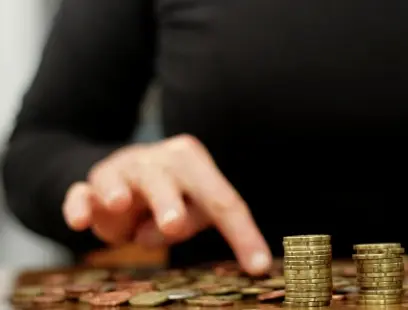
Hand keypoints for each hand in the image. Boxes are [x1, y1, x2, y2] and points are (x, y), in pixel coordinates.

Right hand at [62, 134, 270, 274]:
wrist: (123, 180)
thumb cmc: (171, 196)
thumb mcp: (192, 208)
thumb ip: (194, 219)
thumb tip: (182, 231)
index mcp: (192, 162)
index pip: (222, 200)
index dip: (241, 234)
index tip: (257, 266)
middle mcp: (156, 160)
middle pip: (166, 181)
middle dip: (168, 201)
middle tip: (173, 225)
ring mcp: (120, 170)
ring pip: (119, 178)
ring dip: (117, 191)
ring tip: (119, 203)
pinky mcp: (90, 187)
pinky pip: (82, 193)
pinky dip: (79, 205)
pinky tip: (80, 220)